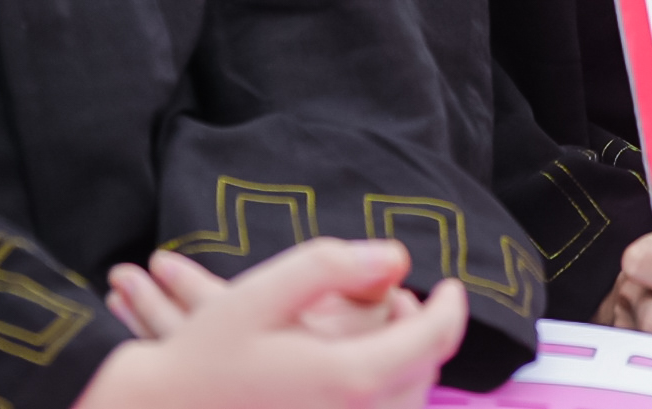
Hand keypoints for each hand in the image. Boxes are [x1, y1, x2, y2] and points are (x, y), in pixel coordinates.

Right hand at [75, 238, 467, 408]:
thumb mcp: (258, 294)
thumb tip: (395, 259)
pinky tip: (351, 377)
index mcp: (349, 378)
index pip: (433, 340)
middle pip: (423, 375)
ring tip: (382, 335)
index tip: (451, 285)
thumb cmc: (200, 358)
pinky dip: (381, 399)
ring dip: (405, 368)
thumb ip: (330, 266)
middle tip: (403, 302)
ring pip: (404, 407)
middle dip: (424, 333)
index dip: (451, 307)